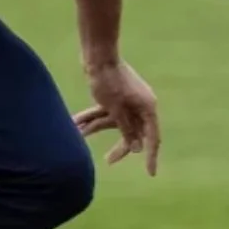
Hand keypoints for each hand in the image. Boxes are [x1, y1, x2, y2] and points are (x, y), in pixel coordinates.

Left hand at [73, 61, 160, 175]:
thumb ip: (127, 129)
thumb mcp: (116, 109)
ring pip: (113, 122)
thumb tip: (137, 148)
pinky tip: (76, 124)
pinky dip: (91, 118)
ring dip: (95, 128)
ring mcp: (127, 101)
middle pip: (133, 132)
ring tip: (78, 134)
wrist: (97, 55)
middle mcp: (140, 105)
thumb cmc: (108, 81)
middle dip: (119, 146)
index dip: (151, 156)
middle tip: (108, 161)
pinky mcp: (113, 97)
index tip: (150, 173)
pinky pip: (104, 113)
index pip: (152, 138)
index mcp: (147, 108)